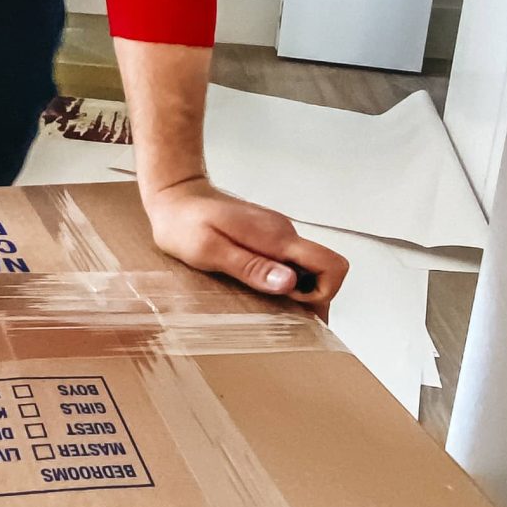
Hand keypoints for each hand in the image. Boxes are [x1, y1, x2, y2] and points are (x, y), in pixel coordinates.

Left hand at [142, 176, 347, 312]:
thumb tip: (289, 283)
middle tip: (275, 311)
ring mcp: (277, 235)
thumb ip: (251, 267)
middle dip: (311, 299)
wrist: (175, 194)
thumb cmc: (184, 223)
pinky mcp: (268, 238)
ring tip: (262, 303)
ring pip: (308, 270)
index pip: (332, 264)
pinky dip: (283, 282)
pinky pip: (290, 264)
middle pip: (325, 271)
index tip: (291, 304)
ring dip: (296, 292)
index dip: (322, 293)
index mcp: (275, 237)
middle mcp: (284, 234)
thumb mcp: (209, 251)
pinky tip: (256, 288)